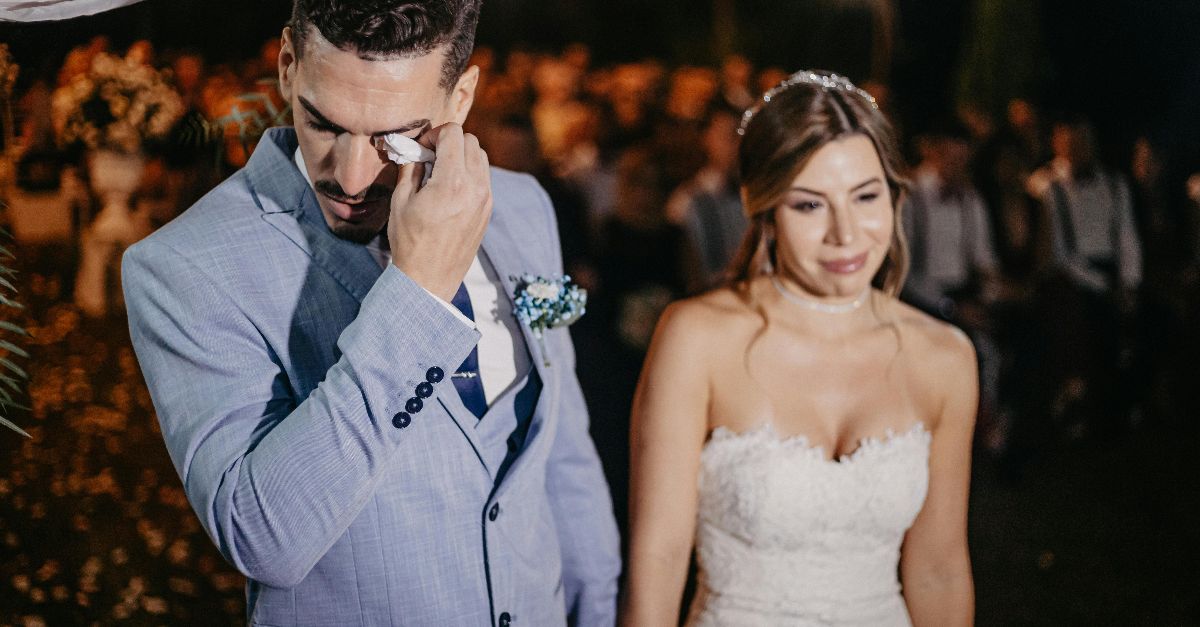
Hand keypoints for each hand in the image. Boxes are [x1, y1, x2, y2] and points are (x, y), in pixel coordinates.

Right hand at [387, 123, 492, 301]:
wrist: (430, 279)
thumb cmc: (410, 242)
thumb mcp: (401, 201)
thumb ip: (410, 167)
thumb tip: (414, 149)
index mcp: (451, 182)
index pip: (453, 134)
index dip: (434, 134)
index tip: (421, 148)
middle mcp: (475, 187)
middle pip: (470, 141)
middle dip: (449, 142)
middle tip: (430, 157)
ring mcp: (486, 199)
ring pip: (481, 157)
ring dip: (461, 156)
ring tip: (440, 172)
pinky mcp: (488, 210)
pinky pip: (484, 177)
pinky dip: (469, 172)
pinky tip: (450, 187)